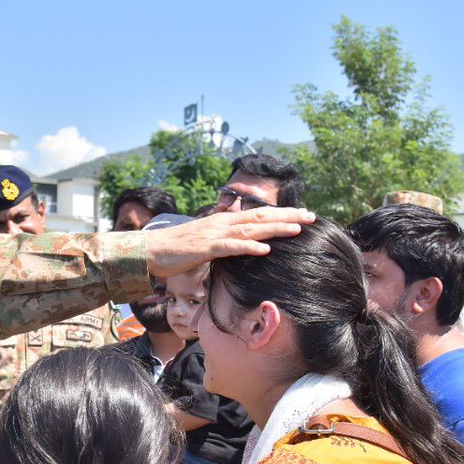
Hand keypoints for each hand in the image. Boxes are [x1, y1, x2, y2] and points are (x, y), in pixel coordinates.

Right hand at [144, 208, 314, 278]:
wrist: (150, 251)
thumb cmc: (176, 250)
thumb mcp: (205, 242)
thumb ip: (223, 240)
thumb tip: (240, 242)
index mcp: (223, 221)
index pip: (258, 214)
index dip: (281, 213)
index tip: (302, 214)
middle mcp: (222, 223)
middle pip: (260, 216)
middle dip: (287, 215)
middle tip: (312, 216)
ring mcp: (213, 234)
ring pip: (250, 229)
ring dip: (275, 228)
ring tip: (297, 228)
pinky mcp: (205, 248)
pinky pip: (230, 247)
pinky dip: (248, 246)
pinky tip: (265, 248)